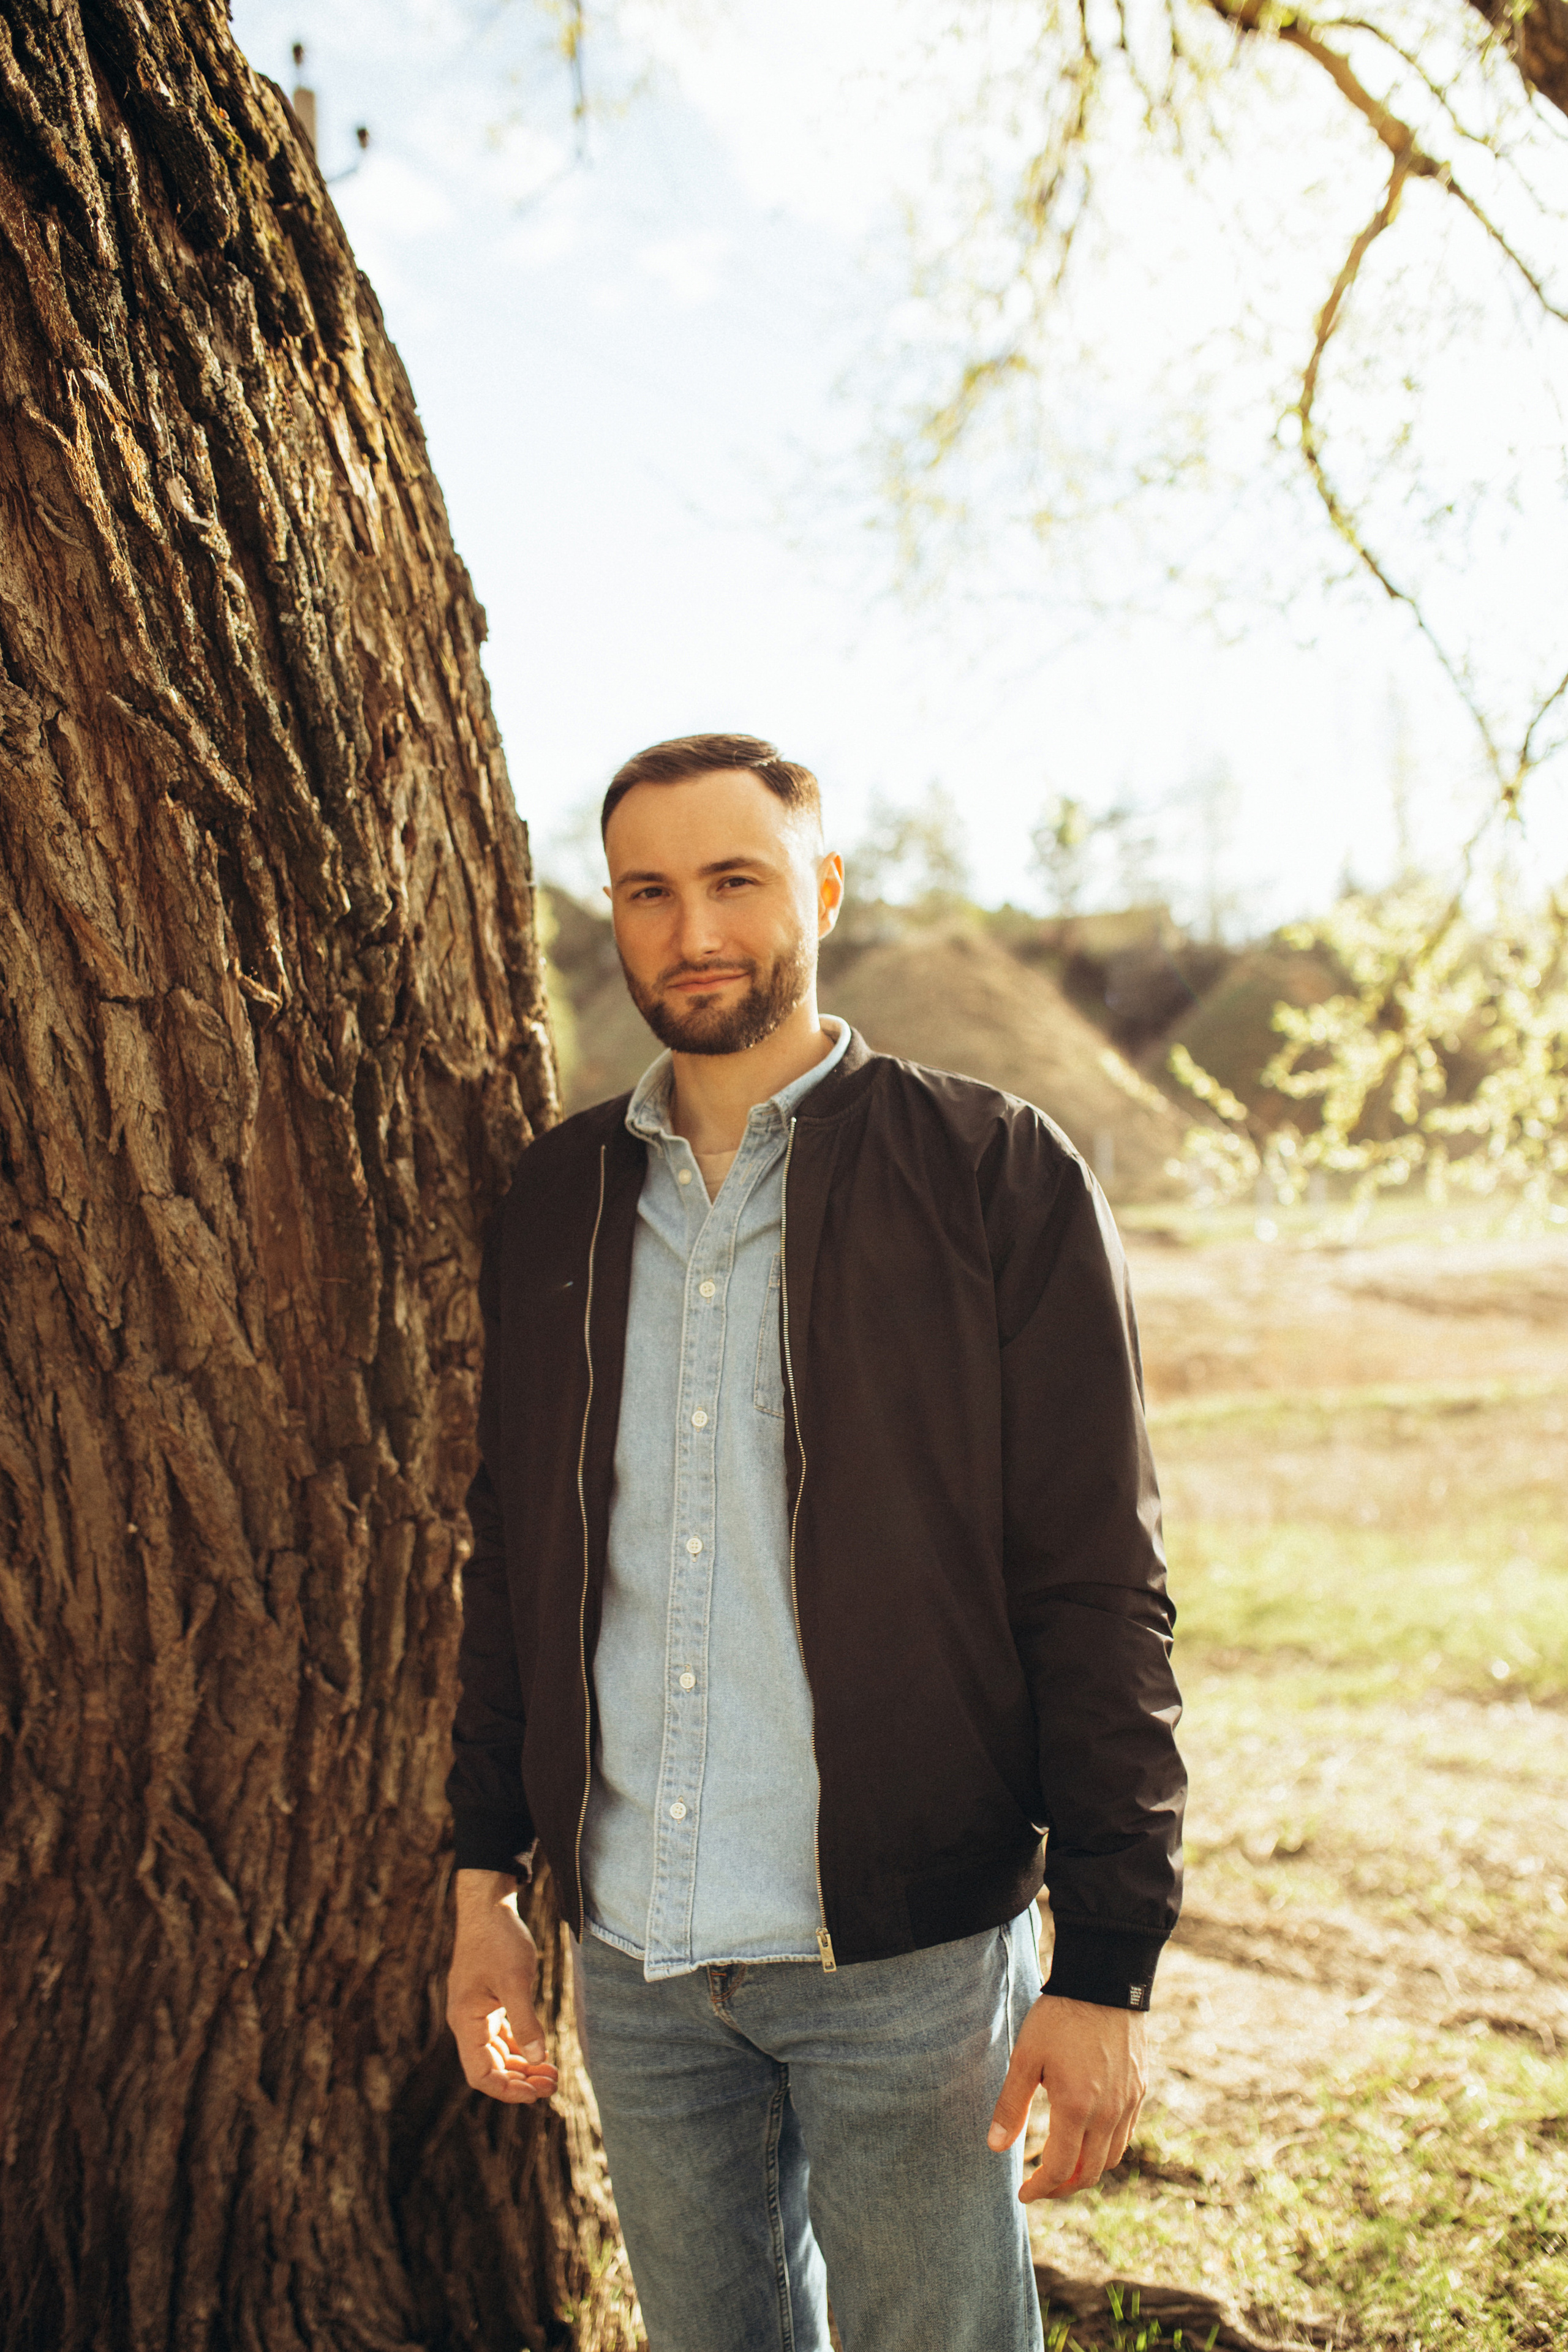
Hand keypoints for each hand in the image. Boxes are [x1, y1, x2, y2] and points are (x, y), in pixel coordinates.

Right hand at [446, 1868, 559, 2104]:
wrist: (487, 1906)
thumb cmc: (499, 1940)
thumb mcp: (516, 1981)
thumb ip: (526, 2021)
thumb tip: (539, 2059)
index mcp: (465, 2022)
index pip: (481, 2074)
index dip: (507, 2090)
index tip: (536, 2093)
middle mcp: (466, 2022)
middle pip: (490, 2068)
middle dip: (520, 2080)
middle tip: (552, 2084)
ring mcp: (475, 2012)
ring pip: (496, 2053)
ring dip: (521, 2066)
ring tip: (551, 2072)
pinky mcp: (486, 2001)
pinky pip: (500, 2035)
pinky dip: (519, 2047)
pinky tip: (539, 2051)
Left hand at [987, 1992, 1146, 2199]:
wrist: (1103, 1983)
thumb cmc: (1059, 2017)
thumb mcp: (1025, 2057)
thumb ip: (1010, 2105)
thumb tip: (995, 2147)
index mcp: (1076, 2107)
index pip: (1059, 2169)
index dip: (1039, 2189)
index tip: (1023, 2194)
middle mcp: (1108, 2113)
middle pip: (1088, 2173)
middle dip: (1061, 2189)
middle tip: (1040, 2187)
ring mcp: (1128, 2103)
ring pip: (1111, 2159)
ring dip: (1086, 2172)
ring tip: (1062, 2168)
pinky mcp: (1139, 2090)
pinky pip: (1125, 2135)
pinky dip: (1105, 2150)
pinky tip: (1087, 2140)